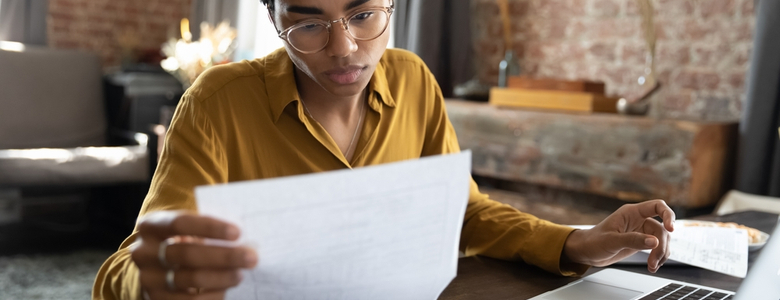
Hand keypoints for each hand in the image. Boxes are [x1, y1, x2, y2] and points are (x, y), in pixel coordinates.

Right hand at [130, 210, 257, 299]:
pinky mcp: (155, 299)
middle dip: (223, 256)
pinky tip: (225, 290)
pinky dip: (211, 296)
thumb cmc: (183, 240)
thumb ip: (208, 228)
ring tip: (240, 274)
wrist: (157, 266)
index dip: (209, 227)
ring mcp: (148, 278)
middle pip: (187, 254)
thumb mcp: (188, 228)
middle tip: (250, 257)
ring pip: (189, 279)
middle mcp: (143, 252)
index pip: (180, 223)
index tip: (237, 232)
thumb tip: (246, 234)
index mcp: (151, 226)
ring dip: (221, 277)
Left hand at [563, 199, 674, 272]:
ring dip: (661, 254)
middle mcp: (638, 220)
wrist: (586, 252)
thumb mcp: (612, 241)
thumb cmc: (594, 242)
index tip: (671, 228)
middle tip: (654, 261)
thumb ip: (633, 240)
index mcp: (631, 212)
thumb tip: (654, 242)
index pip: (657, 206)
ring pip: (661, 240)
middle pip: (661, 228)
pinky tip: (653, 266)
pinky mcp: (641, 242)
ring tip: (652, 266)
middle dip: (661, 246)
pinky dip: (658, 257)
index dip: (668, 215)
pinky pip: (657, 248)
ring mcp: (641, 231)